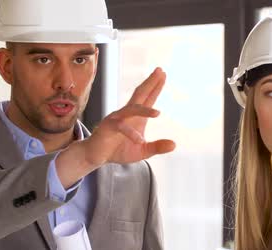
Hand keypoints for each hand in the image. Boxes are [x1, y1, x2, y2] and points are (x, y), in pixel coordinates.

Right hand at [55, 68, 174, 188]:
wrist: (97, 156)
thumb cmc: (119, 151)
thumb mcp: (143, 151)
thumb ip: (157, 147)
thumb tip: (174, 144)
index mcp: (136, 117)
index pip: (147, 98)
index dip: (155, 87)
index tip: (163, 74)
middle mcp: (126, 114)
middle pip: (140, 94)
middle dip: (150, 83)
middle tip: (160, 71)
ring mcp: (116, 118)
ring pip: (131, 110)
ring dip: (144, 111)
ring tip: (158, 113)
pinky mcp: (108, 127)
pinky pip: (120, 127)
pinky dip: (131, 133)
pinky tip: (140, 140)